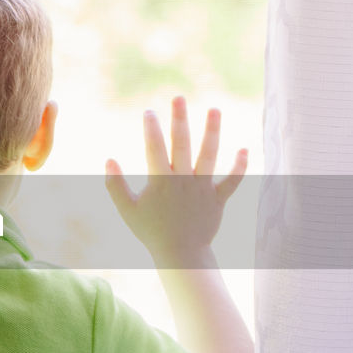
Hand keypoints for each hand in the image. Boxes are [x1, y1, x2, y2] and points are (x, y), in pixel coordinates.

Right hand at [105, 96, 246, 266]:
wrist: (181, 254)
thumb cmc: (151, 231)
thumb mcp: (128, 210)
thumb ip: (116, 185)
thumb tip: (108, 159)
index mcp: (160, 182)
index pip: (154, 149)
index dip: (150, 129)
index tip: (148, 111)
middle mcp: (182, 181)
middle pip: (181, 145)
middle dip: (179, 120)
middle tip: (179, 98)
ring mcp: (202, 189)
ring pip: (209, 156)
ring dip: (212, 132)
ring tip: (214, 109)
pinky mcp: (218, 199)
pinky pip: (232, 181)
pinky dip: (239, 167)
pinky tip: (243, 148)